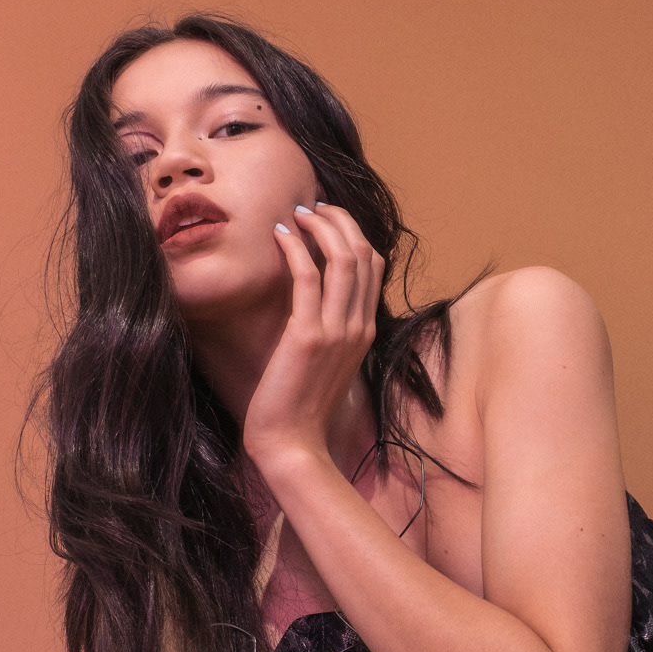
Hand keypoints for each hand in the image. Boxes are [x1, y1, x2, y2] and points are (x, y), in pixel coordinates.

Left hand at [242, 202, 385, 464]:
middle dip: (339, 220)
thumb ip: (326, 331)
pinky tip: (279, 234)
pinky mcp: (308, 336)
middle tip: (312, 206)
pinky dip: (295, 247)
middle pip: (363, 254)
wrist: (292, 445)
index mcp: (365, 332)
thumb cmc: (299, 409)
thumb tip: (310, 301)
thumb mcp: (323, 364)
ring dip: (320, 226)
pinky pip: (308, 276)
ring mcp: (337, 331)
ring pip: (342, 258)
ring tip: (297, 213)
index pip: (373, 266)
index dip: (352, 234)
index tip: (326, 220)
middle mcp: (359, 327)